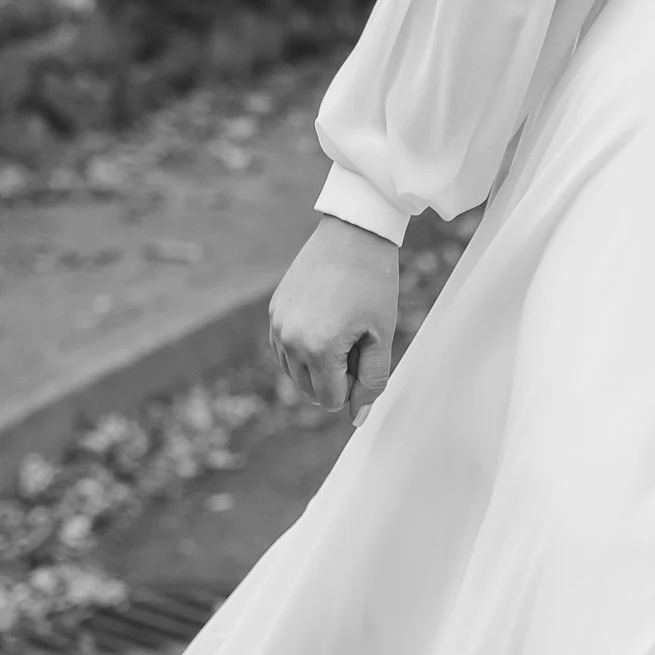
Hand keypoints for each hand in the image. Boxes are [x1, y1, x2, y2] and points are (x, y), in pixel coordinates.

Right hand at [269, 217, 400, 422]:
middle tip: (357, 341)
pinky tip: (325, 324)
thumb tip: (357, 419)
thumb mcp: (381, 336)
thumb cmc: (374, 285)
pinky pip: (284, 351)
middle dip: (336, 378)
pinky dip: (303, 350)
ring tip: (342, 330)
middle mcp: (289, 339)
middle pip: (310, 391)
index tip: (367, 355)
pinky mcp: (273, 312)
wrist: (354, 235)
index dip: (355, 386)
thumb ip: (373, 381)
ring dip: (318, 366)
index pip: (332, 399)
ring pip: (294, 373)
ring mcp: (277, 325)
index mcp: (318, 348)